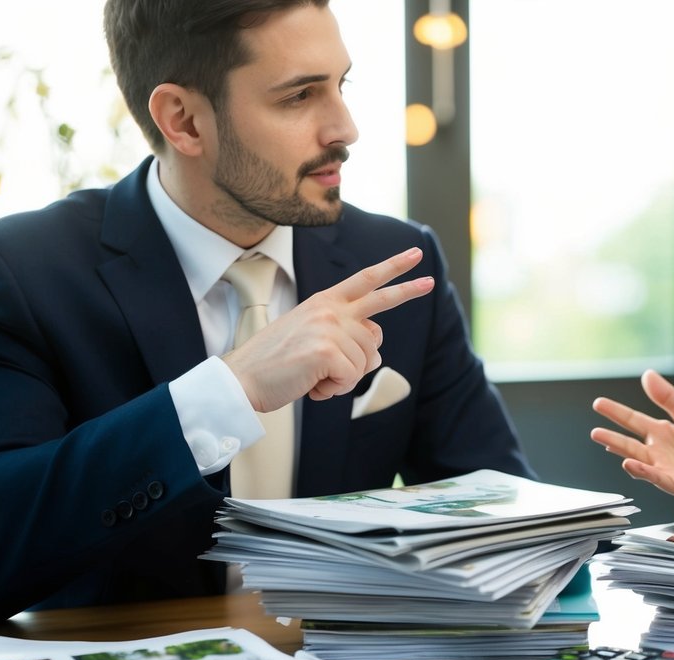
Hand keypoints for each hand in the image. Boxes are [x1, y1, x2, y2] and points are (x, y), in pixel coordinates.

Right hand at [223, 248, 433, 412]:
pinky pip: (352, 377)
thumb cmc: (277, 364)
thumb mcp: (314, 342)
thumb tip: (377, 354)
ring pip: (368, 359)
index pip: (364, 280)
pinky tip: (313, 385)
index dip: (392, 268)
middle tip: (431, 282)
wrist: (242, 379)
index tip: (414, 256)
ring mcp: (329, 328)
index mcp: (324, 303)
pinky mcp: (327, 351)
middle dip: (409, 290)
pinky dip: (336, 389)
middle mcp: (330, 310)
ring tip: (315, 376)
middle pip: (380, 301)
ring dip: (345, 377)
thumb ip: (346, 339)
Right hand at [591, 369, 673, 509]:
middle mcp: (656, 450)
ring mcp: (661, 467)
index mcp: (660, 432)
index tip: (599, 403)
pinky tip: (629, 463)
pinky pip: (653, 475)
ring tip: (604, 440)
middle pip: (628, 441)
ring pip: (635, 457)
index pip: (633, 420)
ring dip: (619, 449)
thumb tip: (648, 374)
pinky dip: (640, 471)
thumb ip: (668, 397)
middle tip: (594, 430)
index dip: (616, 412)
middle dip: (611, 435)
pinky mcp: (671, 482)